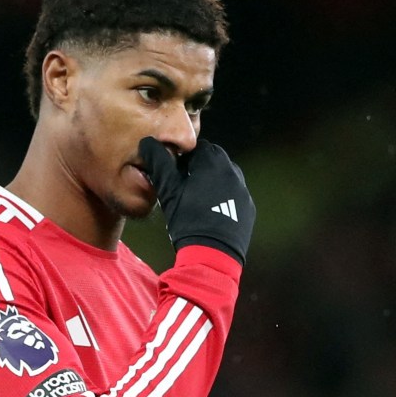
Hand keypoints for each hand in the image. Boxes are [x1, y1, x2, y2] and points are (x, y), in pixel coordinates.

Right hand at [139, 137, 255, 264]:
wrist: (212, 254)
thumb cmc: (187, 220)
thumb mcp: (168, 191)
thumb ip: (159, 163)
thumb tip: (147, 142)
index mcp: (213, 161)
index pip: (196, 148)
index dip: (182, 159)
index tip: (174, 175)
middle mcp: (232, 171)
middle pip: (212, 160)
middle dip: (198, 168)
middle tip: (183, 188)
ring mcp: (243, 189)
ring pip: (224, 177)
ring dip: (211, 182)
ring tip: (196, 203)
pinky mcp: (248, 207)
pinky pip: (234, 194)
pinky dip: (223, 198)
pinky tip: (211, 214)